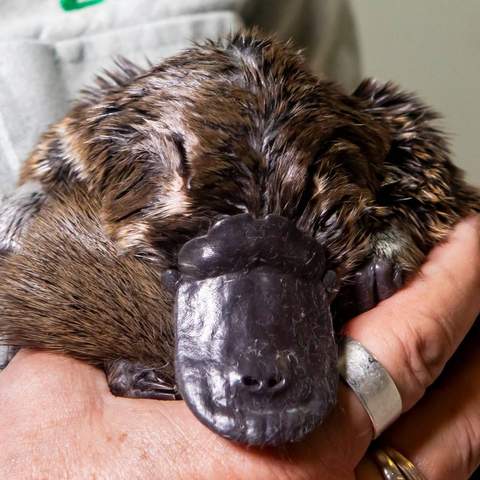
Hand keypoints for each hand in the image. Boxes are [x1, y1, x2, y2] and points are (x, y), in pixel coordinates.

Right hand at [1, 217, 479, 479]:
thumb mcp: (54, 405)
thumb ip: (92, 336)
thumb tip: (109, 273)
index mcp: (274, 454)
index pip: (403, 348)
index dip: (451, 287)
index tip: (469, 236)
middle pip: (457, 412)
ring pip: (453, 464)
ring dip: (475, 395)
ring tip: (478, 336)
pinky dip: (444, 450)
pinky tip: (439, 418)